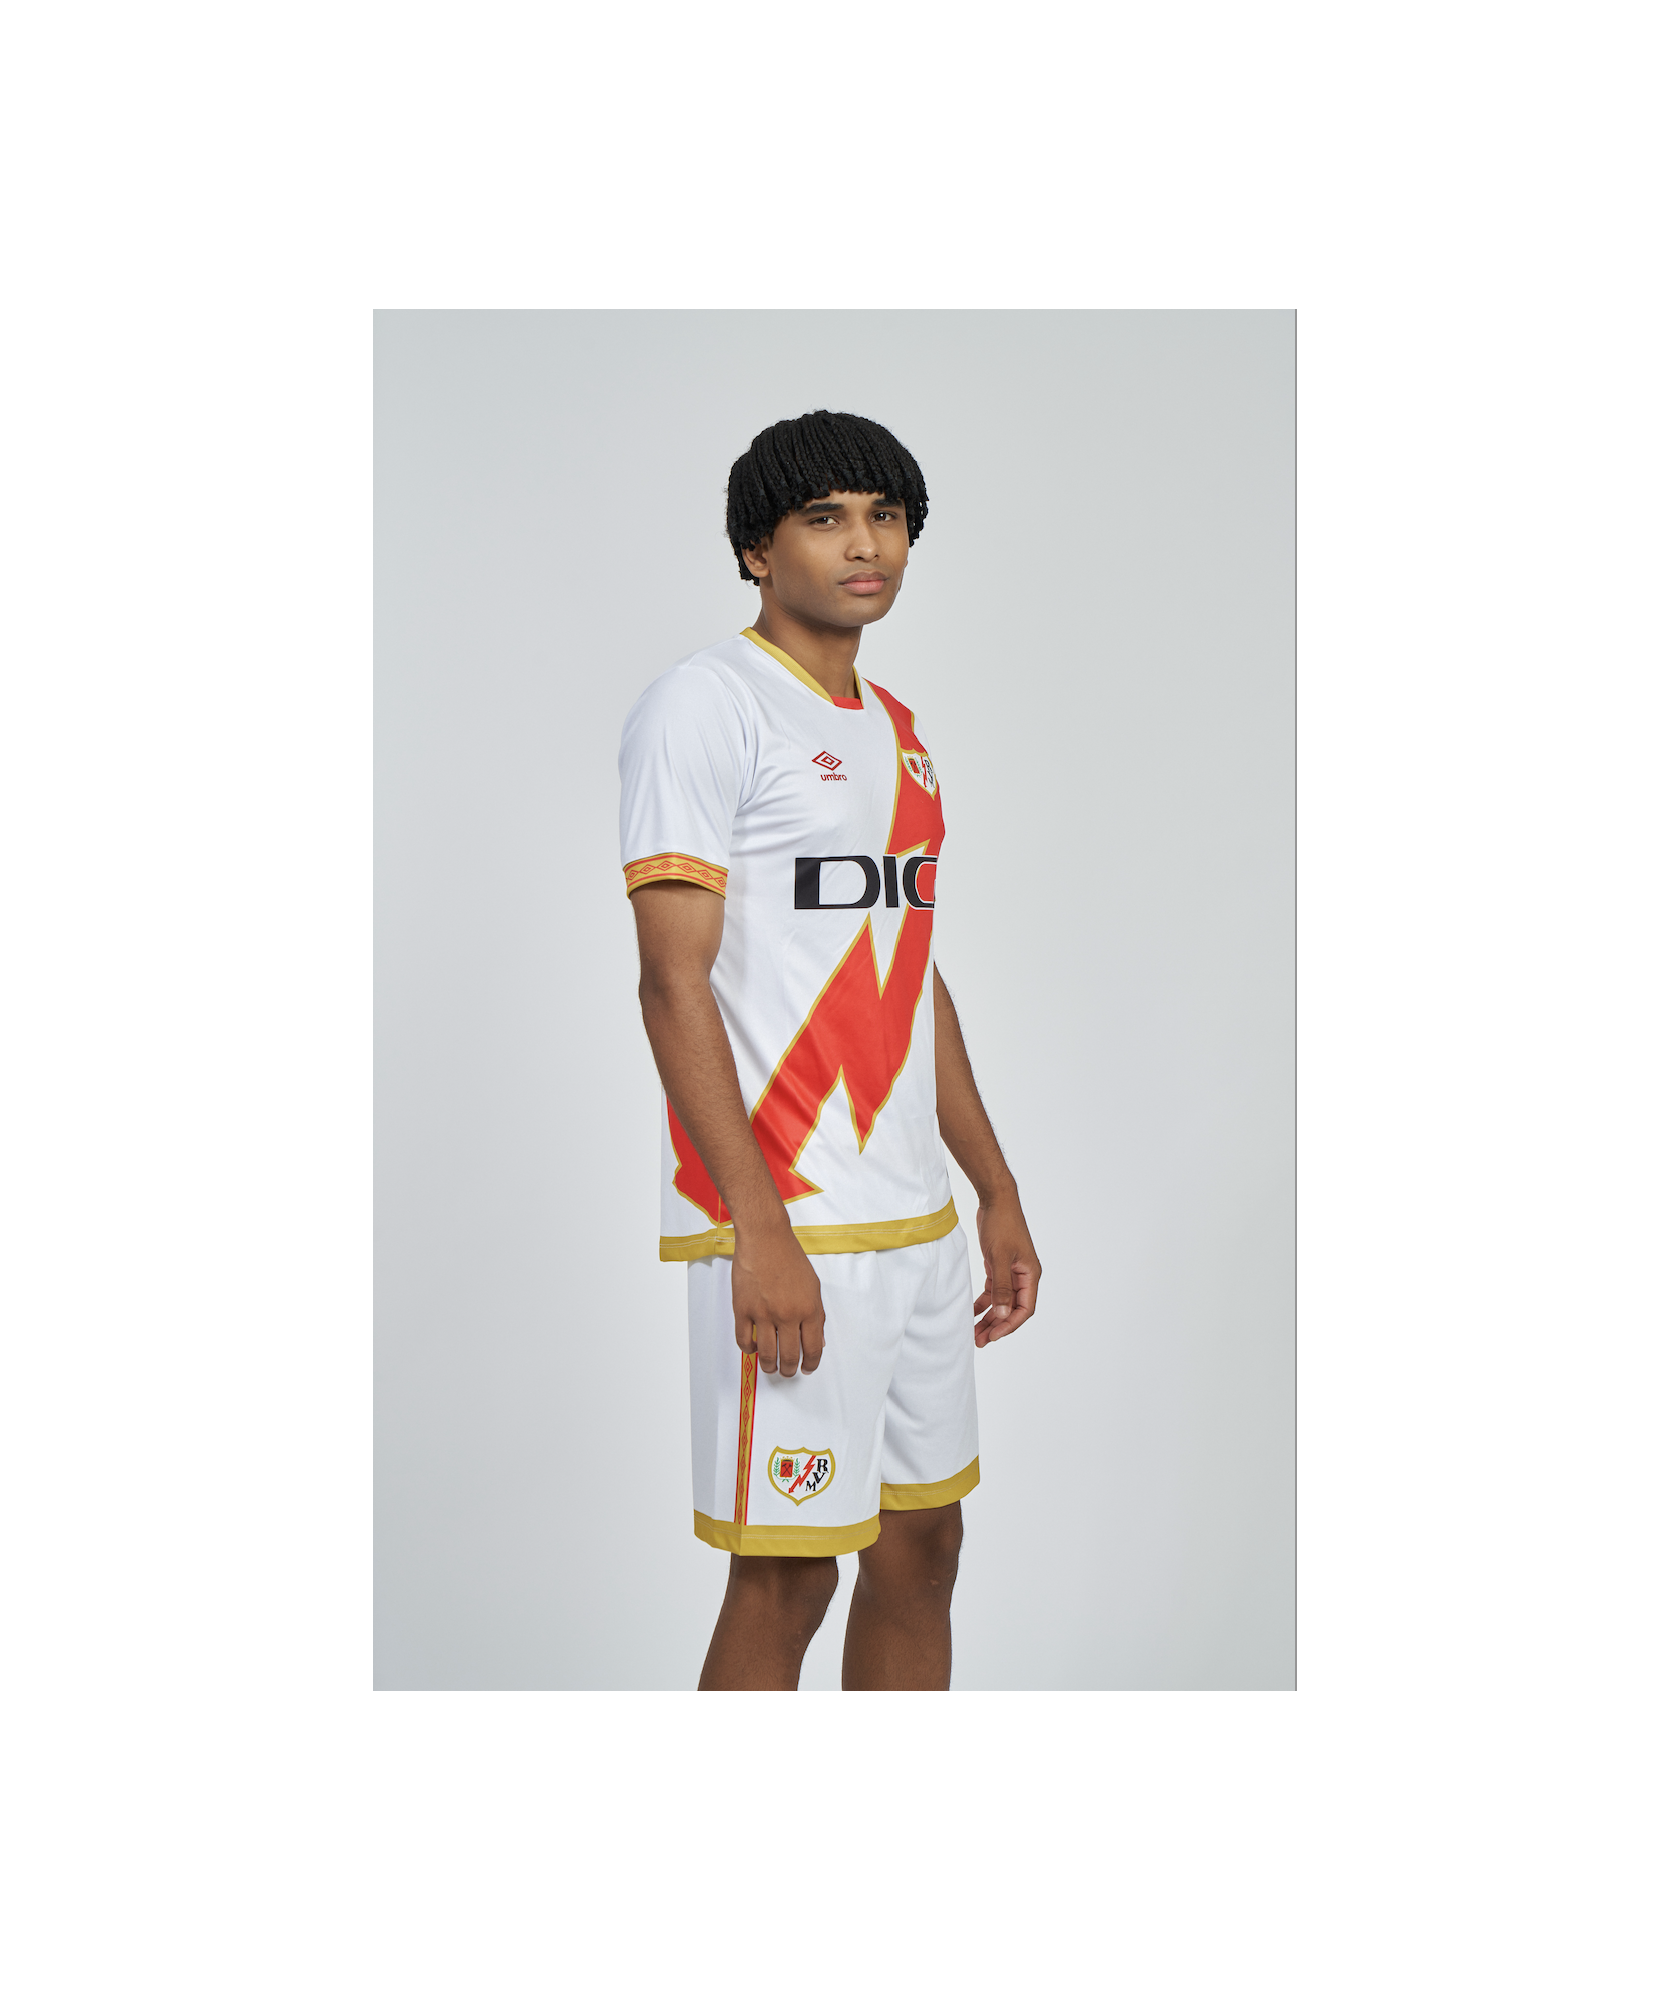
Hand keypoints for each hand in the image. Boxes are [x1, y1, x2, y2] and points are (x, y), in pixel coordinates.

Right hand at [732, 1226, 825, 1376]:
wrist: (765, 1239)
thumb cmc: (789, 1258)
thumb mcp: (813, 1286)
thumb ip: (816, 1314)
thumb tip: (818, 1339)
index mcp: (809, 1309)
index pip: (813, 1348)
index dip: (811, 1363)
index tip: (807, 1368)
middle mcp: (787, 1315)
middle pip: (789, 1356)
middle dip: (789, 1370)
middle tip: (787, 1371)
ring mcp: (763, 1313)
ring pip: (766, 1354)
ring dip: (769, 1365)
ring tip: (770, 1367)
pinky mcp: (743, 1309)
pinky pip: (744, 1340)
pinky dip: (748, 1350)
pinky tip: (753, 1349)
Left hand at [973, 1189, 1039, 1345]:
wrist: (996, 1200)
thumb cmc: (1002, 1224)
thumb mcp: (999, 1258)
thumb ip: (1001, 1287)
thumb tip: (1002, 1313)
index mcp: (1030, 1275)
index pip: (1024, 1309)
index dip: (1009, 1325)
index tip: (993, 1336)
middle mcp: (1023, 1276)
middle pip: (1012, 1309)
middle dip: (997, 1326)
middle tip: (979, 1340)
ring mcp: (1011, 1271)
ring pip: (1001, 1302)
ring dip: (989, 1317)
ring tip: (974, 1332)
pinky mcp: (999, 1266)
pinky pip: (993, 1290)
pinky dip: (983, 1302)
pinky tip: (972, 1311)